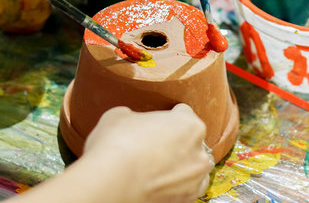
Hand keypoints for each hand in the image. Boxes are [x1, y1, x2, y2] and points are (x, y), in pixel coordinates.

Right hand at [84, 104, 212, 202]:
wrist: (110, 183)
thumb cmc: (116, 146)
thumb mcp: (121, 115)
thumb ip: (136, 117)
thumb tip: (131, 123)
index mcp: (189, 125)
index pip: (184, 114)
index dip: (168, 116)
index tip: (159, 123)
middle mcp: (198, 152)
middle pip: (192, 141)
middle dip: (175, 142)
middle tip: (152, 145)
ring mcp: (195, 179)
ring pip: (193, 167)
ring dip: (180, 165)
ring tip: (155, 166)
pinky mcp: (186, 200)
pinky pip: (187, 188)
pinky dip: (176, 185)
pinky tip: (158, 181)